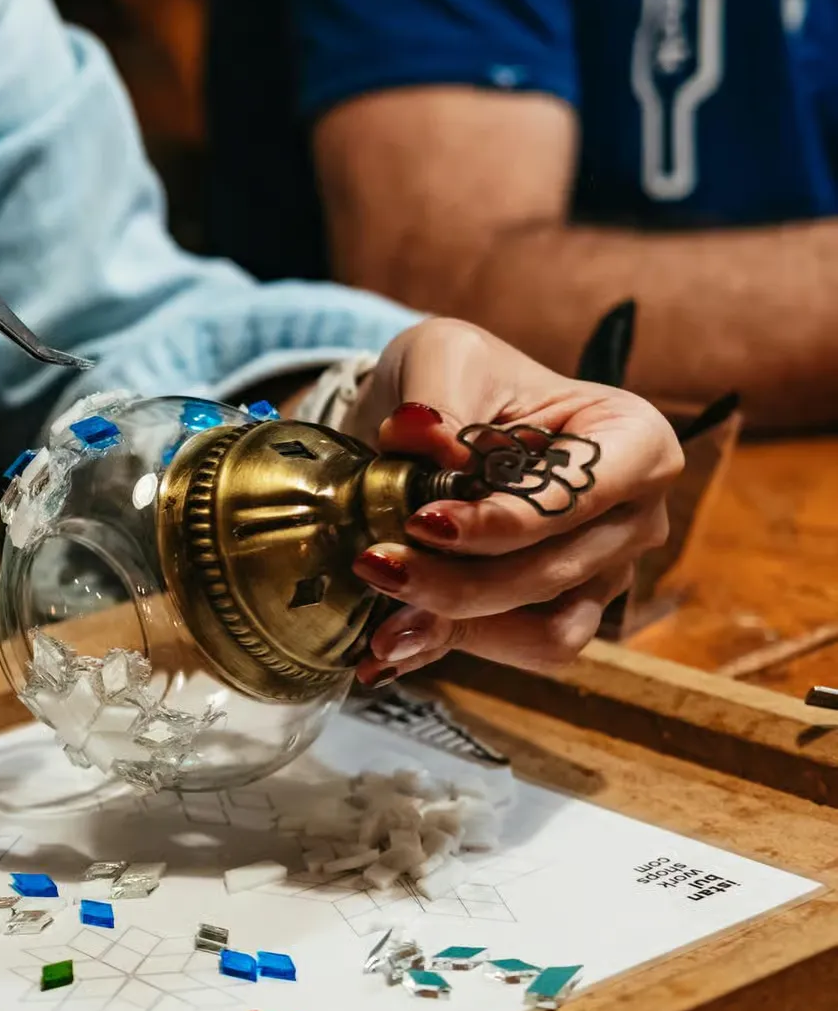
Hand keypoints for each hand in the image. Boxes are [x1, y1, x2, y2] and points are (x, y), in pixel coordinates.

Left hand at [341, 318, 683, 679]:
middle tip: (375, 565)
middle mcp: (636, 515)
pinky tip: (388, 651)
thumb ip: (434, 397)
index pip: (580, 497)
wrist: (434, 418)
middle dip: (459, 582)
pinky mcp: (561, 611)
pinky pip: (519, 652)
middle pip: (555, 572)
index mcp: (634, 439)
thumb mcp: (442, 358)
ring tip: (382, 625)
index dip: (505, 522)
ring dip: (459, 629)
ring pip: (546, 630)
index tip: (422, 521)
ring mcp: (605, 572)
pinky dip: (453, 651)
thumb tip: (423, 435)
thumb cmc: (461, 377)